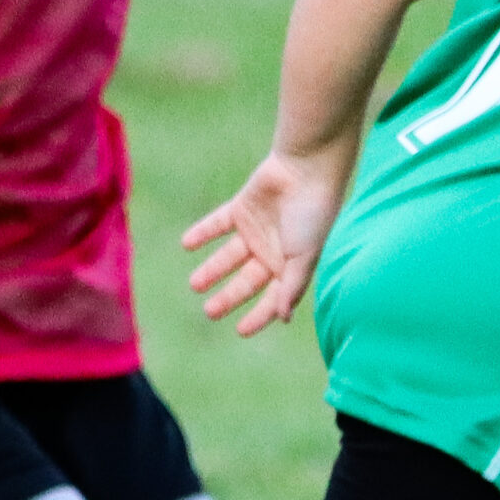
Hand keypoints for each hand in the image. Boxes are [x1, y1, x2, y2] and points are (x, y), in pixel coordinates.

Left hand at [183, 149, 349, 336]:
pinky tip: (186, 244)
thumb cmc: (313, 214)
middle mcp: (273, 250)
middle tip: (209, 312)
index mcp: (291, 265)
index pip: (272, 298)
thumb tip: (284, 318)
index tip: (240, 331)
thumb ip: (292, 286)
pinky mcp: (242, 208)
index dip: (259, 316)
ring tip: (194, 284)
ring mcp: (256, 229)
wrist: (306, 168)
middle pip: (246, 281)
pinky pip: (218, 224)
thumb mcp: (305, 256)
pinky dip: (203, 233)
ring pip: (229, 256)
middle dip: (229, 297)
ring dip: (212, 269)